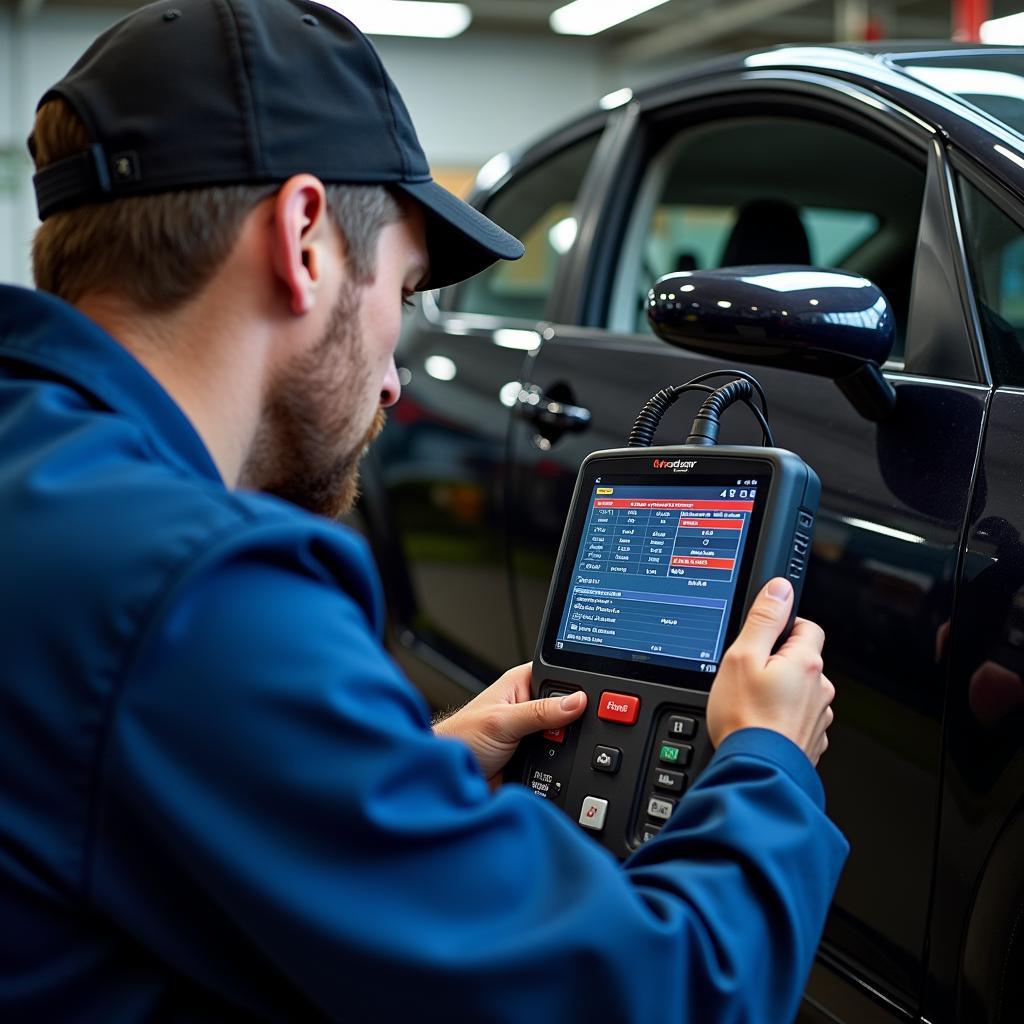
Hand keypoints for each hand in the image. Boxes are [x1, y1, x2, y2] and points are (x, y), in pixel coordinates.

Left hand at [433, 663, 586, 786]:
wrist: (449, 780)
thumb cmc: (459, 739)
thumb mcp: (503, 721)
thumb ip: (540, 711)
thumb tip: (577, 700)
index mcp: (520, 684)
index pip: (559, 675)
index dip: (574, 685)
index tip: (588, 698)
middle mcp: (528, 706)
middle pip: (566, 707)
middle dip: (570, 720)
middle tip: (566, 731)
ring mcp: (532, 733)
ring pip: (565, 736)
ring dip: (565, 745)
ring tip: (556, 749)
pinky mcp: (534, 758)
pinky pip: (559, 758)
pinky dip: (560, 763)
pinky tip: (558, 766)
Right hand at [706, 578, 833, 765]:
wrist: (755, 772)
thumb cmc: (745, 718)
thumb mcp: (742, 657)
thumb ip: (764, 619)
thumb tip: (780, 589)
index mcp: (806, 662)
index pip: (807, 626)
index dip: (783, 627)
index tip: (762, 639)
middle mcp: (820, 689)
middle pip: (802, 660)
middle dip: (778, 663)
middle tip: (748, 675)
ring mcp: (819, 717)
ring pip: (801, 691)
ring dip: (782, 693)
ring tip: (751, 705)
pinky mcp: (812, 741)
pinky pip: (799, 719)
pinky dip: (783, 719)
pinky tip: (761, 725)